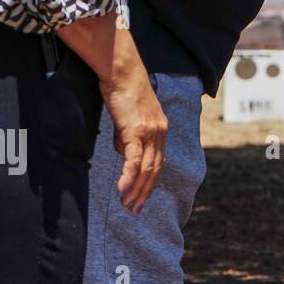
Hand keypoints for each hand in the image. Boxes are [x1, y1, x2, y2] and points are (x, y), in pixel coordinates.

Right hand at [99, 70, 167, 213]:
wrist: (122, 73)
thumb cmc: (123, 92)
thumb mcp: (130, 118)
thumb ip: (129, 137)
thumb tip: (125, 154)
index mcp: (161, 130)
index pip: (159, 162)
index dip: (152, 182)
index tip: (143, 197)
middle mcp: (160, 132)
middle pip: (155, 169)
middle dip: (145, 192)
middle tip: (136, 210)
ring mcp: (150, 132)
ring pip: (146, 168)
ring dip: (137, 189)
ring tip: (128, 205)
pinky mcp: (136, 131)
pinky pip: (134, 160)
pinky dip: (129, 177)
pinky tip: (122, 190)